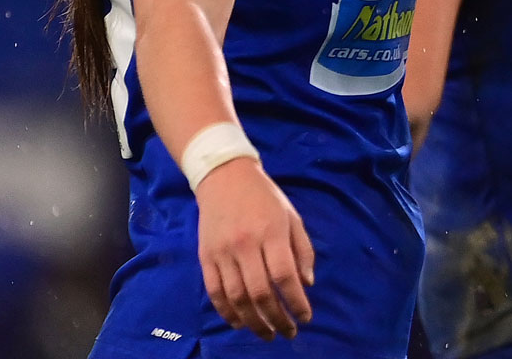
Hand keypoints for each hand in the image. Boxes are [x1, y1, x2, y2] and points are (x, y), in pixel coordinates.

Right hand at [195, 158, 315, 340]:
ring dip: (252, 321)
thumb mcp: (292, 217)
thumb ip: (302, 250)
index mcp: (271, 233)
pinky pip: (215, 291)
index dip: (295, 301)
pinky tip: (239, 322)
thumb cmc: (265, 198)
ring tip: (266, 334)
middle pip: (260, 292)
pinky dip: (226, 312)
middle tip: (287, 332)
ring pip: (236, 297)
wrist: (224, 177)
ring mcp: (222, 252)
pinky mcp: (205, 257)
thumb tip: (306, 284)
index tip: (305, 318)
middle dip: (276, 319)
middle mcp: (245, 244)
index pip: (284, 275)